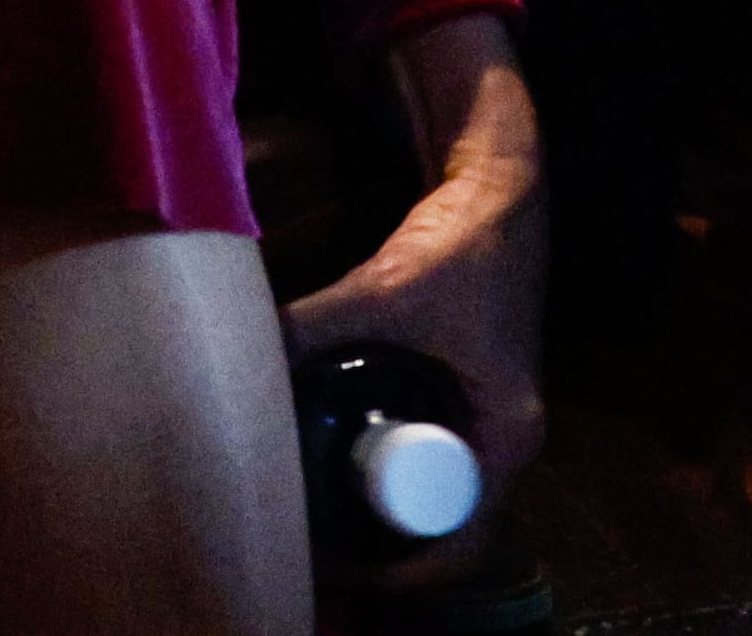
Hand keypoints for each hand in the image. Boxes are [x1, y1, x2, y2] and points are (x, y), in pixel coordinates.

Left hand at [282, 13, 546, 573]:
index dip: (402, 568)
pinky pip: (424, 446)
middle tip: (312, 537)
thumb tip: (244, 355)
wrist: (498, 184)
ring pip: (431, 484)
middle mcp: (502, 437)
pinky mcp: (461, 387)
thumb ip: (318, 321)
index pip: (461, 539)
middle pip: (443, 520)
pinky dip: (383, 458)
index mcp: (507, 434)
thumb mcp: (391, 290)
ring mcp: (483, 413)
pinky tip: (333, 453)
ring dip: (380, 500)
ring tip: (313, 506)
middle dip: (381, 538)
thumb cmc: (467, 242)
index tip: (339, 566)